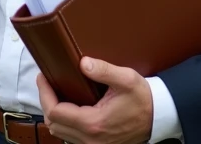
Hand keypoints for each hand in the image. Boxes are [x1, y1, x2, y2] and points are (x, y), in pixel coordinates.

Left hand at [37, 57, 152, 143]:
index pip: (55, 111)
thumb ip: (104, 70)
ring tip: (56, 92)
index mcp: (93, 123)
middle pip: (54, 124)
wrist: (158, 117)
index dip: (45, 93)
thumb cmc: (143, 98)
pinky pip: (71, 136)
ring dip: (54, 113)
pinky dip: (65, 123)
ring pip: (60, 132)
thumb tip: (83, 63)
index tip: (43, 77)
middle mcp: (90, 139)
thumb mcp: (126, 79)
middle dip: (46, 102)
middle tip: (47, 82)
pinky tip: (69, 107)